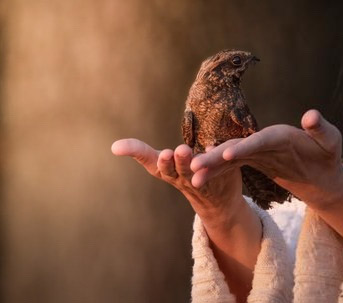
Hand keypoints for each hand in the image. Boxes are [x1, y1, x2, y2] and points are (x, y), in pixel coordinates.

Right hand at [110, 139, 243, 223]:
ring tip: (184, 150)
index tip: (119, 147)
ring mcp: (200, 181)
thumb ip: (144, 153)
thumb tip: (114, 146)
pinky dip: (215, 161)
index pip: (150, 162)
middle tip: (165, 152)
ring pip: (192, 172)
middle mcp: (181, 178)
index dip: (136, 154)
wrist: (219, 203)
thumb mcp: (166, 164)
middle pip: (172, 170)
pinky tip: (214, 147)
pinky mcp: (219, 179)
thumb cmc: (187, 176)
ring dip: (187, 162)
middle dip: (168, 162)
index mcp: (167, 171)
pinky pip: (217, 170)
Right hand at [189, 109, 342, 240]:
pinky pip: (230, 167)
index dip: (246, 146)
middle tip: (196, 167)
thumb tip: (311, 115)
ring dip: (211, 167)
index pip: (262, 140)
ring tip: (192, 179)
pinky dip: (216, 173)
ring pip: (229, 157)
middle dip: (217, 157)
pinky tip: (199, 180)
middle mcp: (264, 139)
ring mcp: (256, 150)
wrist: (321, 172)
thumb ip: (321, 129)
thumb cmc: (328, 155)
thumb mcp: (331, 143)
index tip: (230, 154)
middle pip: (238, 147)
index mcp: (281, 134)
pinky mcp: (252, 160)